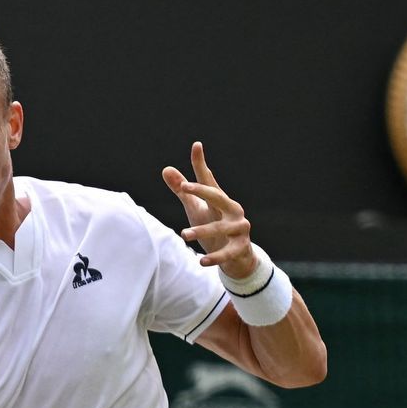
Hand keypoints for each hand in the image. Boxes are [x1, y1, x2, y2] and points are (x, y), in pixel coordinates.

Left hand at [161, 141, 257, 276]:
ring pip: (219, 228)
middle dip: (201, 191)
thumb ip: (182, 192)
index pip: (208, 179)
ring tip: (183, 234)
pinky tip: (201, 261)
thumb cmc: (214, 228)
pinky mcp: (241, 248)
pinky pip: (226, 253)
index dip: (200, 164)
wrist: (238, 257)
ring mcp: (239, 228)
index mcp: (221, 199)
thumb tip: (165, 169)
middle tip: (184, 188)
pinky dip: (214, 258)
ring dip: (201, 231)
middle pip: (217, 196)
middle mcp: (232, 210)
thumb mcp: (196, 209)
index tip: (196, 146)